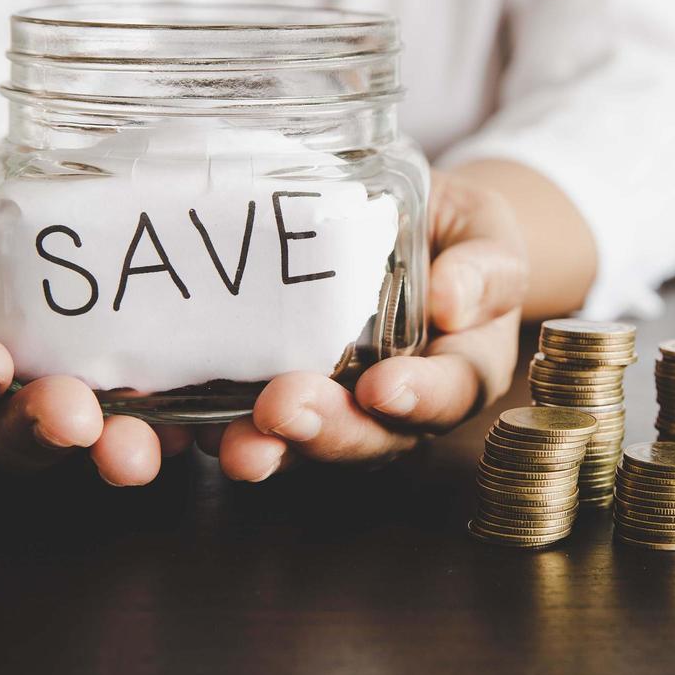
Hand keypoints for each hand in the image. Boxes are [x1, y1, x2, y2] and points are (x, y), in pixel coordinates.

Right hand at [0, 174, 186, 483]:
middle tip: (74, 418)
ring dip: (135, 450)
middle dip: (51, 431)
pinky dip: (213, 426)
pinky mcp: (165, 393)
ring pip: (109, 445)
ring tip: (154, 444)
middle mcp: (22, 404)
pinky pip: (187, 420)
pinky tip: (232, 420)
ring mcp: (97, 405)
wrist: (43, 221)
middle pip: (28, 439)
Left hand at [216, 170, 527, 479]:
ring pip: (307, 444)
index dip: (419, 399)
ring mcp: (338, 407)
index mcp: (462, 369)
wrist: (405, 226)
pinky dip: (214, 429)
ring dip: (268, 447)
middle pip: (372, 437)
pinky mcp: (280, 397)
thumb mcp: (486, 234)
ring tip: (236, 442)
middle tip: (287, 409)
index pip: (450, 394)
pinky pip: (249, 424)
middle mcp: (399, 406)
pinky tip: (188, 426)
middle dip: (327, 431)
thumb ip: (485, 268)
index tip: (384, 388)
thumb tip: (452, 301)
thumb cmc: (454, 235)